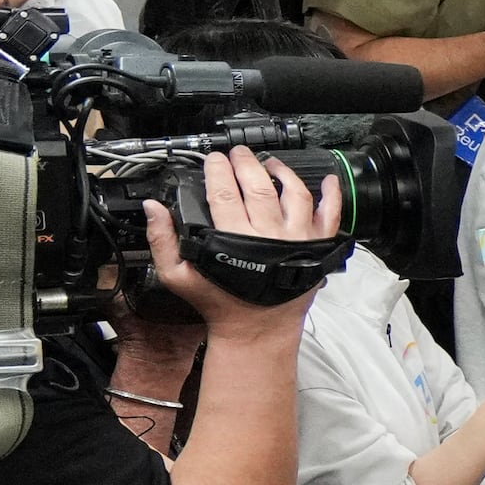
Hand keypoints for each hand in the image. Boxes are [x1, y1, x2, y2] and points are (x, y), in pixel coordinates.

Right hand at [143, 149, 339, 336]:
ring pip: (294, 194)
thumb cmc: (220, 303)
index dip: (218, 171)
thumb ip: (162, 240)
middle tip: (237, 153)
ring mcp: (297, 240)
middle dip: (246, 163)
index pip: (225, 193)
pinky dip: (331, 196)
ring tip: (270, 163)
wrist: (256, 330)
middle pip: (259, 187)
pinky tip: (328, 181)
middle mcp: (269, 236)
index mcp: (234, 239)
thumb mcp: (178, 276)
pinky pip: (329, 216)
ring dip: (282, 172)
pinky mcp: (316, 248)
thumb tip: (153, 207)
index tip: (214, 160)